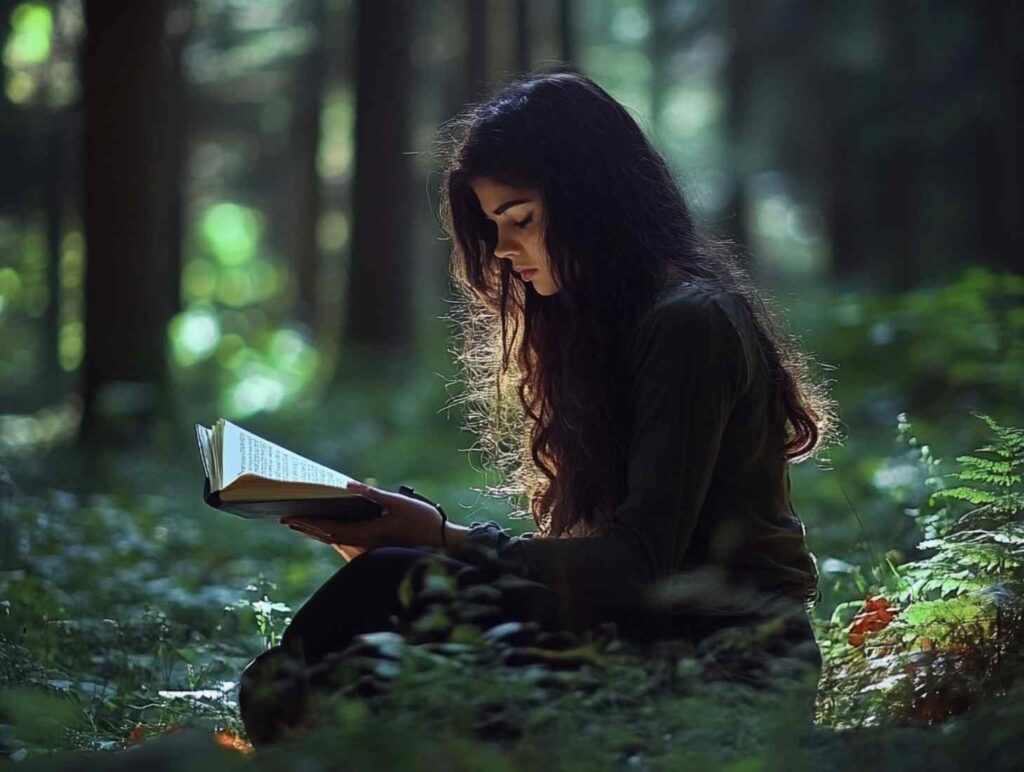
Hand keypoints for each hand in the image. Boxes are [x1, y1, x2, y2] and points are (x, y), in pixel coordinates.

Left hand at [281, 480, 446, 551]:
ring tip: (304, 521)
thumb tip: (349, 485)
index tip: (289, 517)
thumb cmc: (425, 523)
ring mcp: (370, 553)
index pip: (329, 530)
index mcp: (367, 535)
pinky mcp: (377, 553)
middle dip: (308, 528)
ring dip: (320, 533)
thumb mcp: (400, 503)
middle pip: (329, 538)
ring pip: (338, 543)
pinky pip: (350, 546)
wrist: (445, 548)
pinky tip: (331, 529)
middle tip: (287, 518)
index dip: (308, 524)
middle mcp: (365, 547)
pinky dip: (336, 536)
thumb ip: (374, 495)